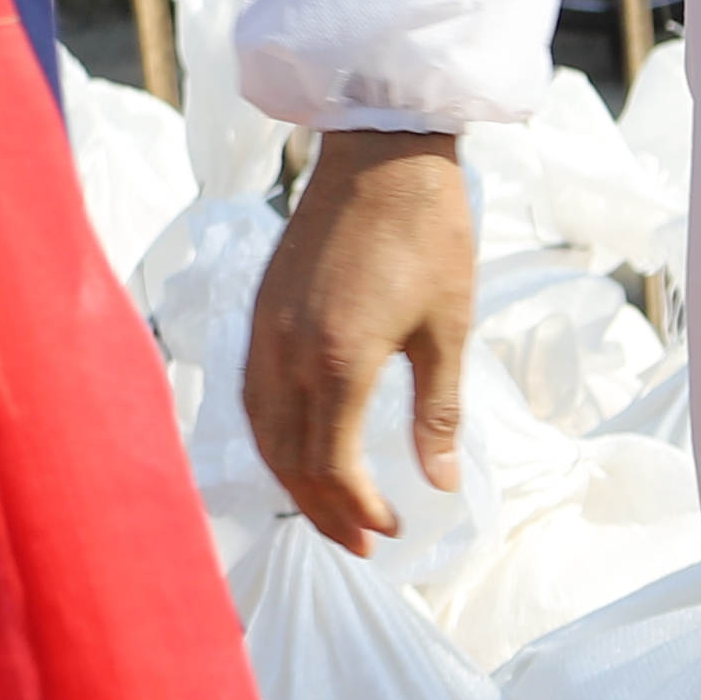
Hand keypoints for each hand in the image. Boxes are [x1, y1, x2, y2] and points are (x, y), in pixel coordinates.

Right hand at [242, 128, 474, 549]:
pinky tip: (298, 445)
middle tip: (360, 544)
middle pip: (287, 456)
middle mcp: (285, 351)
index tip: (393, 530)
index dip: (358, 508)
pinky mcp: (260, 310)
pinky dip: (271, 434)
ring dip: (291, 477)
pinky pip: (253, 393)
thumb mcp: (448, 331)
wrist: (380, 155)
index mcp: (336, 360)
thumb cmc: (428, 238)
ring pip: (260, 427)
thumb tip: (441, 483)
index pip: (330, 463)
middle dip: (321, 508)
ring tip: (327, 508)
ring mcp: (264, 330)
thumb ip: (437, 413)